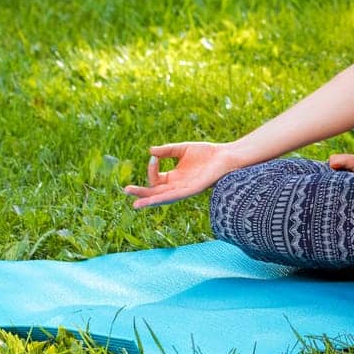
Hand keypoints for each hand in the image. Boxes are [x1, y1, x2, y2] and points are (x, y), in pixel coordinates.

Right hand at [122, 141, 239, 209]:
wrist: (227, 156)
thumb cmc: (207, 153)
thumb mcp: (183, 149)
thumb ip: (167, 151)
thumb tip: (150, 151)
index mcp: (174, 177)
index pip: (155, 178)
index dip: (151, 169)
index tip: (154, 156)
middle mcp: (178, 186)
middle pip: (155, 193)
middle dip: (141, 193)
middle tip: (126, 191)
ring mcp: (185, 189)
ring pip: (164, 198)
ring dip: (150, 201)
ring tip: (136, 204)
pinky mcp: (194, 190)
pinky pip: (177, 195)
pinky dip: (165, 198)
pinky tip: (156, 199)